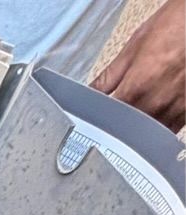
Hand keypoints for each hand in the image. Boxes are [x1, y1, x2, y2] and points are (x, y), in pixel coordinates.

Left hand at [92, 0, 184, 131]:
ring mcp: (174, 110)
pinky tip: (154, 116)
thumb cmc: (175, 27)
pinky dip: (158, 128)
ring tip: (137, 115)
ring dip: (138, 131)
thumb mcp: (135, 47)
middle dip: (118, 128)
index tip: (96, 122)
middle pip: (127, 132)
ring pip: (148, 136)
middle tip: (116, 118)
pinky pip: (169, 130)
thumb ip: (110, 76)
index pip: (108, 121)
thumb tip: (91, 93)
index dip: (100, 124)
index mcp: (135, 89)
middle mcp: (155, 104)